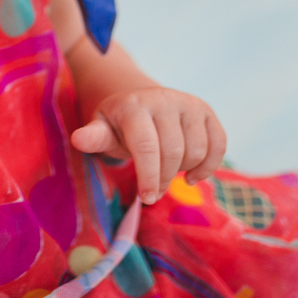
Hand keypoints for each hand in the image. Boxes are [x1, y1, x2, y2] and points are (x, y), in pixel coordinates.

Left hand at [70, 87, 224, 204]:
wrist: (139, 99)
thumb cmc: (118, 123)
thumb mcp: (102, 128)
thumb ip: (94, 136)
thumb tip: (79, 139)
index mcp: (134, 106)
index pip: (146, 146)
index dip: (149, 177)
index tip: (146, 199)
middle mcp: (164, 99)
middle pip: (173, 152)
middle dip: (163, 179)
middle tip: (152, 191)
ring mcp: (188, 104)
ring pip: (197, 150)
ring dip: (183, 171)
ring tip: (165, 172)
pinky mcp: (206, 111)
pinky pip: (218, 145)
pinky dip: (208, 166)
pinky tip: (191, 175)